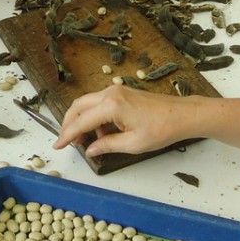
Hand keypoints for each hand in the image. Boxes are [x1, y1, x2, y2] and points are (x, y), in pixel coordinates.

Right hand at [53, 85, 191, 156]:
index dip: (67, 135)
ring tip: (87, 142)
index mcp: (112, 105)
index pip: (81, 121)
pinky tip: (102, 133)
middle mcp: (110, 93)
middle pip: (78, 106)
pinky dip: (94, 117)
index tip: (58, 146)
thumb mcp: (133, 144)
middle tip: (67, 142)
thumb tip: (90, 150)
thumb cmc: (162, 129)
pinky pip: (99, 103)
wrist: (182, 115)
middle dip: (69, 124)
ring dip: (83, 121)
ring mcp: (116, 91)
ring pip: (87, 104)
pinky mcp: (122, 93)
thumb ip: (107, 145)